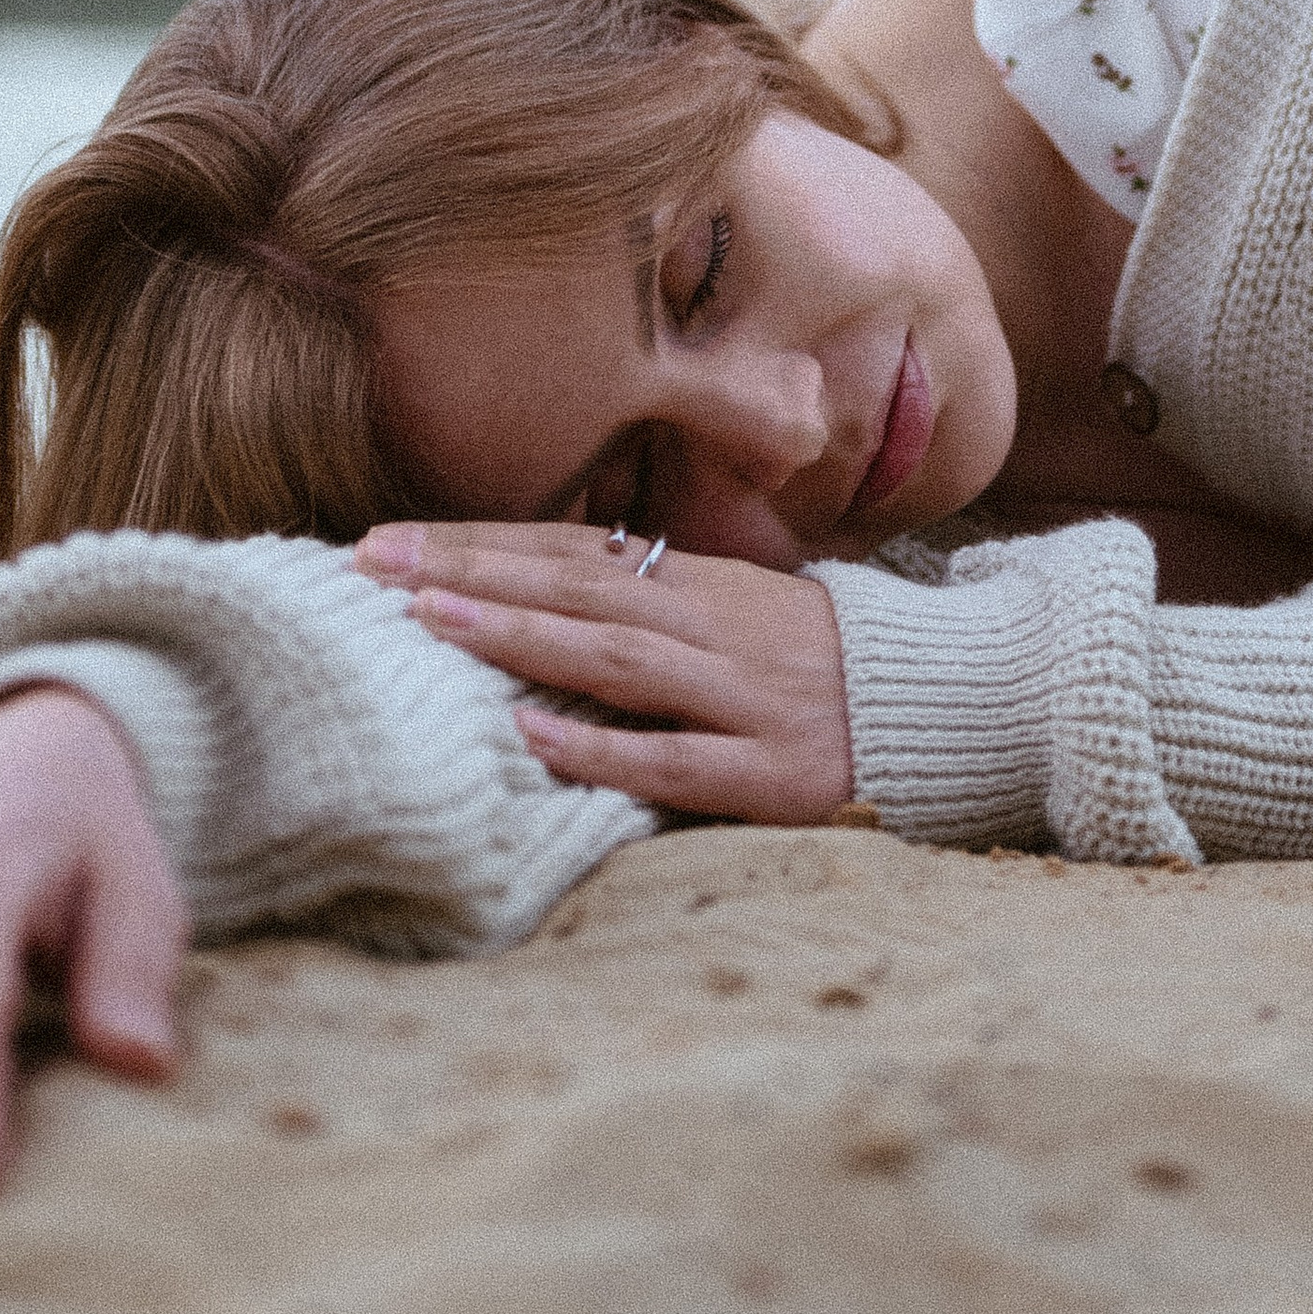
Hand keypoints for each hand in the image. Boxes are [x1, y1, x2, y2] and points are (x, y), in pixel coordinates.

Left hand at [355, 522, 854, 822]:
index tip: (386, 542)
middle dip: (471, 572)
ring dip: (522, 635)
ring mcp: (738, 696)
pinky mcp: (766, 771)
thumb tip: (528, 589)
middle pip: (576, 589)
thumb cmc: (813, 660)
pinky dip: (602, 746)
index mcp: (697, 584)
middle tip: (373, 562)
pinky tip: (535, 735)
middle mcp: (710, 628)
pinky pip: (673, 760)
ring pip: (616, 657)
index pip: (570, 550)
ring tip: (431, 619)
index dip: (478, 543)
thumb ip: (644, 599)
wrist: (939, 703)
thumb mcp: (732, 609)